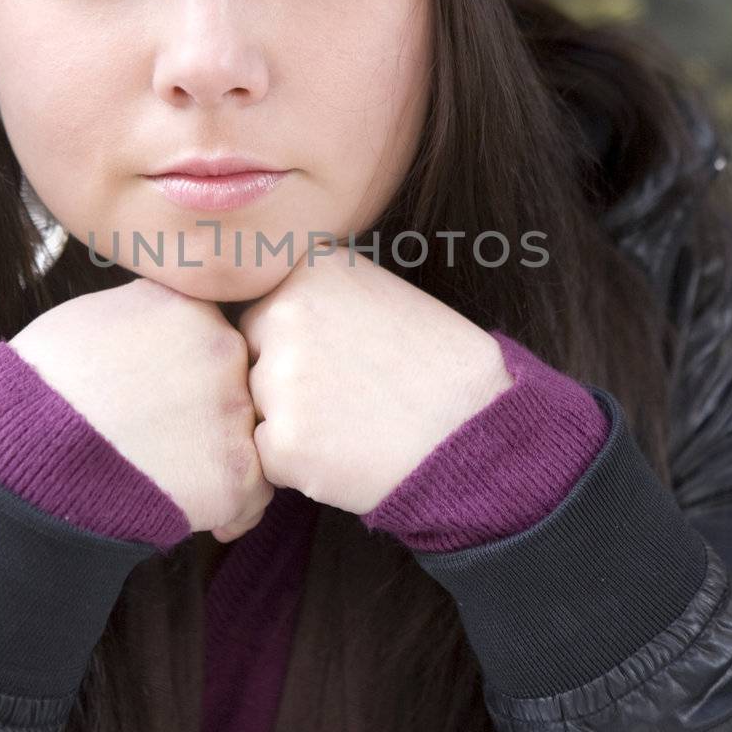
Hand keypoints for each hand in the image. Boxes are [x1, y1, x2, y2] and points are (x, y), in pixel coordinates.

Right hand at [8, 277, 272, 540]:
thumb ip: (153, 314)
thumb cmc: (44, 384)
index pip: (219, 340)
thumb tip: (169, 324)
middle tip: (171, 443)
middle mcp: (226, 350)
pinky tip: (199, 512)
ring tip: (177, 478)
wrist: (27, 452)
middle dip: (215, 415)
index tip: (171, 399)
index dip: (197, 375)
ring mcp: (235, 410)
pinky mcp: (237, 472)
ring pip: (254, 438)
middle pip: (241, 385)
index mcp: (194, 307)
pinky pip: (255, 493)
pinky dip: (231, 508)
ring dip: (224, 461)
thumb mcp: (99, 315)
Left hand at [236, 247, 512, 515]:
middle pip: (252, 357)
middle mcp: (285, 313)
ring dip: (290, 422)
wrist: (479, 432)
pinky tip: (349, 452)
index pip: (262, 311)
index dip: (296, 343)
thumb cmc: (437, 367)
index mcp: (311, 269)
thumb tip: (261, 308)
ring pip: (256, 406)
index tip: (340, 360)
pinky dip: (297, 463)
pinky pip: (266, 454)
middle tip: (348, 396)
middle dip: (285, 381)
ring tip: (354, 422)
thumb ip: (318, 294)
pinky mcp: (283, 441)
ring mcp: (281, 378)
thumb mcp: (381, 295)